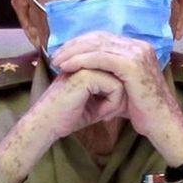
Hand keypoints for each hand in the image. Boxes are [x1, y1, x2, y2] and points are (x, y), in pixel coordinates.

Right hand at [0, 67, 125, 182]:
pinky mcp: (86, 74)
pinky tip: (99, 113)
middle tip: (106, 114)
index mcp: (90, 61)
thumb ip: (113, 89)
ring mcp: (87, 64)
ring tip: (102, 113)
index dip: (119, 94)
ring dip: (116, 102)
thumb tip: (134, 88)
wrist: (48, 124)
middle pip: (122, 74)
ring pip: (121, 80)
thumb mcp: (97, 100)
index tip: (106, 110)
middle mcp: (89, 58)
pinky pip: (116, 87)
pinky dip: (111, 104)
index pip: (120, 72)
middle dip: (119, 98)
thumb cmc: (70, 115)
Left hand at [51, 32, 182, 165]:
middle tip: (54, 55)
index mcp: (138, 48)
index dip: (81, 43)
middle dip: (74, 45)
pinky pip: (100, 58)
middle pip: (99, 37)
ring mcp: (138, 53)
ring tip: (56, 61)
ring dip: (73, 52)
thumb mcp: (124, 87)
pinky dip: (81, 60)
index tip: (63, 53)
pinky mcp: (132, 65)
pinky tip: (67, 67)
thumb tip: (90, 72)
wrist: (162, 125)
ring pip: (97, 45)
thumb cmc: (144, 112)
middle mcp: (139, 46)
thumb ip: (110, 74)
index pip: (104, 37)